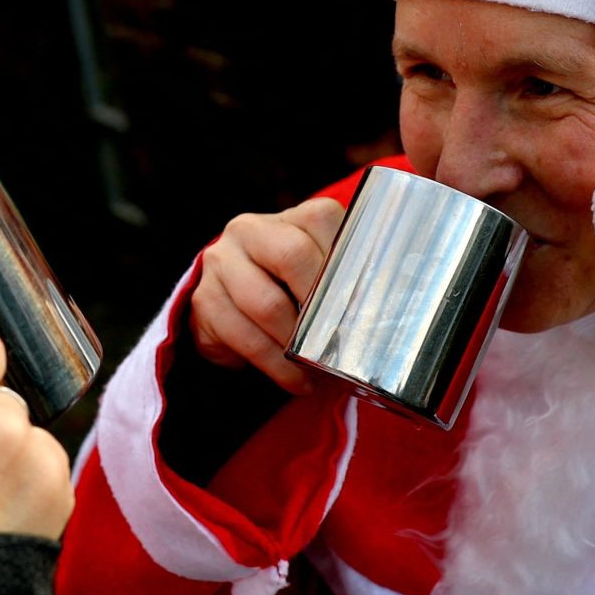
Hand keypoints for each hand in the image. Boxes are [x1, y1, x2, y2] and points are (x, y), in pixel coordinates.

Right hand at [188, 197, 345, 392]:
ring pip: (265, 303)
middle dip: (319, 303)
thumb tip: (389, 306)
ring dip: (295, 345)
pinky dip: (274, 365)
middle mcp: (250, 230)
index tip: (363, 303)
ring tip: (316, 370)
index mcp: (291, 216)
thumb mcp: (323, 271)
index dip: (345, 265)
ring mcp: (221, 262)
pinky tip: (295, 379)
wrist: (236, 299)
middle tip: (338, 337)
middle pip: (291, 256)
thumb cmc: (296, 287)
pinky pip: (242, 336)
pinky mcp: (204, 298)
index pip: (323, 225)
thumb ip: (349, 276)